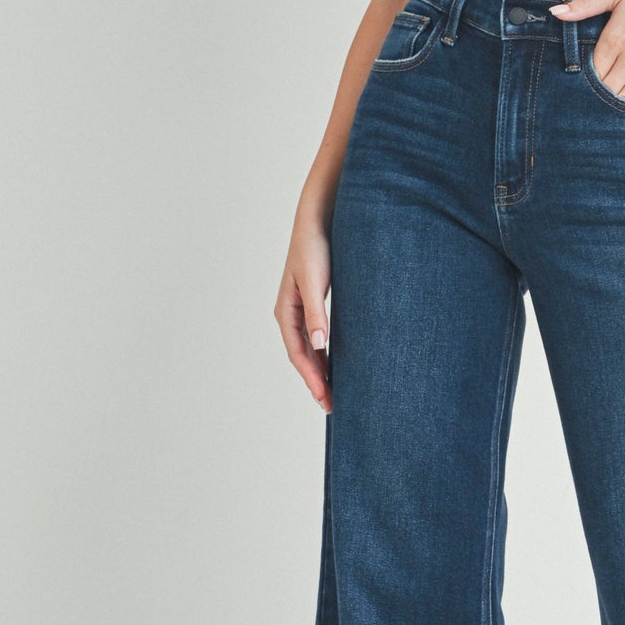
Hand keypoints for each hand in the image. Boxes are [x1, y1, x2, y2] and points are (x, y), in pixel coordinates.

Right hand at [274, 202, 333, 412]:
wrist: (318, 218)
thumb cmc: (315, 246)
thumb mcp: (314, 280)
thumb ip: (316, 312)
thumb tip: (320, 345)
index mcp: (286, 311)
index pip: (298, 354)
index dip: (312, 379)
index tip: (326, 399)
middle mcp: (290, 313)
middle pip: (303, 356)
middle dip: (316, 382)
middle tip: (333, 407)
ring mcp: (302, 308)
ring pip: (310, 348)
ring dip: (321, 370)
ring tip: (335, 392)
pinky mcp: (314, 302)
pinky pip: (318, 336)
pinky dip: (326, 353)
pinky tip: (338, 363)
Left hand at [549, 0, 624, 105]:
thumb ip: (585, 4)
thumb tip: (555, 13)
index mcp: (615, 38)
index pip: (590, 72)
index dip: (581, 81)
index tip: (575, 84)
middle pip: (605, 90)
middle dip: (594, 96)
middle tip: (585, 101)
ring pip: (624, 99)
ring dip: (613, 104)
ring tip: (604, 106)